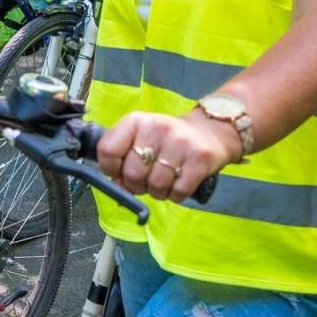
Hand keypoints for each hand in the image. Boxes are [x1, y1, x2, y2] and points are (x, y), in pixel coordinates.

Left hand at [96, 110, 240, 201]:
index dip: (110, 170)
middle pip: (132, 174)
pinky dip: (176, 195)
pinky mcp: (200, 159)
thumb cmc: (166, 140)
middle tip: (146, 180)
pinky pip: (178, 192)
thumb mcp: (141, 138)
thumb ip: (123, 158)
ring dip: (158, 192)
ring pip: (156, 186)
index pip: (107, 150)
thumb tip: (116, 192)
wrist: (209, 131)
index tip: (118, 175)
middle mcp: (156, 128)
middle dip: (136, 186)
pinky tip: (179, 182)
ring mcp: (180, 143)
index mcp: (135, 121)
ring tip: (165, 180)